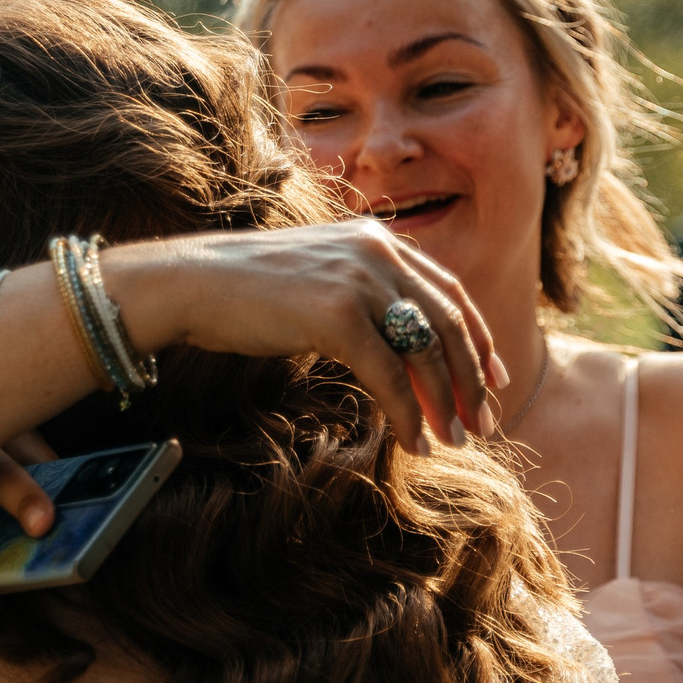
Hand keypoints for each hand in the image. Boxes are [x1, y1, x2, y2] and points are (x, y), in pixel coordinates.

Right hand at [102, 219, 502, 452]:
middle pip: (448, 323)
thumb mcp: (318, 278)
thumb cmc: (244, 290)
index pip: (448, 293)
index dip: (477, 338)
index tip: (492, 378)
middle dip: (471, 379)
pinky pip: (389, 375)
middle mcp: (378, 253)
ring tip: (454, 440)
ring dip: (446, 403)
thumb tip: (392, 339)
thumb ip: (360, 294)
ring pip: (426, 352)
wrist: (189, 282)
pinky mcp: (338, 315)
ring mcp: (359, 281)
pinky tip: (413, 442)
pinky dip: (407, 414)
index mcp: (377, 240)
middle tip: (482, 423)